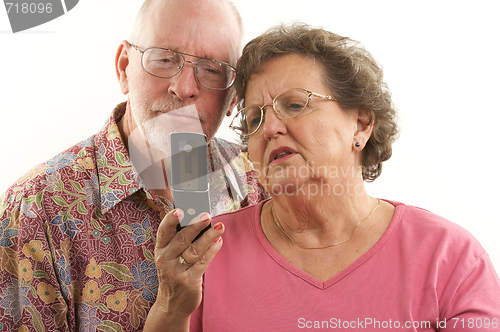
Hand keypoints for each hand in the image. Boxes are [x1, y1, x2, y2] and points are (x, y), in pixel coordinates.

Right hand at [145, 209, 223, 329]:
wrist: (172, 305)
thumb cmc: (174, 274)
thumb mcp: (170, 257)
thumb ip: (179, 240)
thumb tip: (198, 218)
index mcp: (160, 251)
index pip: (163, 232)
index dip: (169, 220)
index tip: (179, 209)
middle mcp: (166, 261)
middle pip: (181, 240)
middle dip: (195, 226)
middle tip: (206, 215)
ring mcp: (177, 272)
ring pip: (194, 250)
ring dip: (208, 237)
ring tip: (219, 226)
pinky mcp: (190, 282)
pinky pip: (203, 263)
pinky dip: (212, 250)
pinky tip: (218, 241)